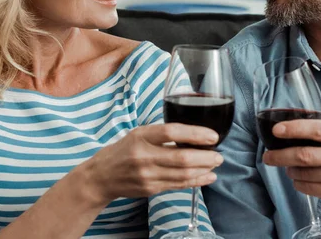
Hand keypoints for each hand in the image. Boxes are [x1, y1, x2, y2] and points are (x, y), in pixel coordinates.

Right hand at [82, 123, 223, 202]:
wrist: (102, 176)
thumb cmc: (123, 150)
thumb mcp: (139, 133)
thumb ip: (162, 134)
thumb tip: (194, 134)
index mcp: (141, 136)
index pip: (171, 132)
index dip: (195, 133)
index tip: (212, 136)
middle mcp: (144, 156)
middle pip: (181, 158)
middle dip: (205, 157)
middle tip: (219, 155)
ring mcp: (147, 175)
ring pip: (182, 174)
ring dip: (204, 170)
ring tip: (215, 164)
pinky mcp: (151, 189)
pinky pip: (178, 185)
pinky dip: (196, 181)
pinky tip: (207, 177)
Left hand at [263, 119, 320, 216]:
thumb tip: (295, 131)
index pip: (317, 130)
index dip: (294, 129)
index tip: (277, 130)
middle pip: (304, 155)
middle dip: (280, 155)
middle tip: (268, 156)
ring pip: (303, 174)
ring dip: (290, 171)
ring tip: (287, 167)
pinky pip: (309, 188)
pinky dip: (298, 183)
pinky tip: (299, 179)